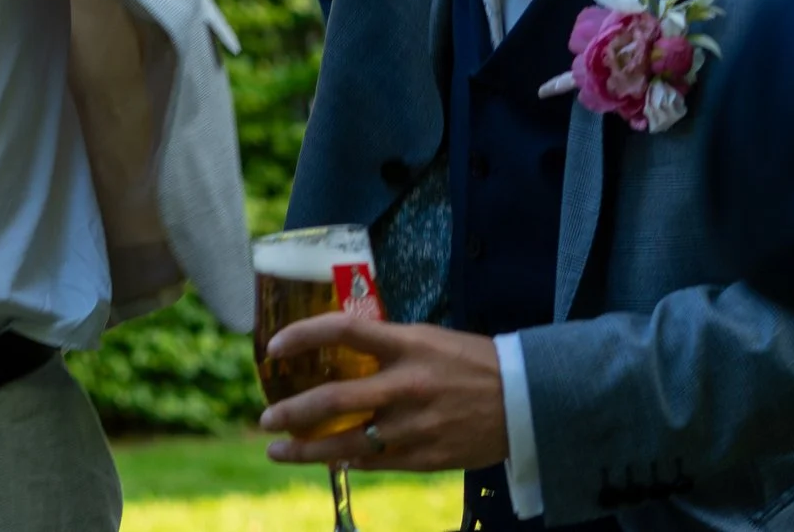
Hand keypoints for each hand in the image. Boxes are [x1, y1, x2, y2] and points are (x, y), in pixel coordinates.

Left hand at [258, 312, 509, 472]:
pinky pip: (374, 463)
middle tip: (265, 419)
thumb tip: (345, 349)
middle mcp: (408, 384)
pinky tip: (329, 460)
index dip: (305, 335)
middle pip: (334, 398)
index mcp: (410, 344)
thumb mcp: (432, 340)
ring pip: (346, 443)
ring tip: (279, 451)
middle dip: (292, 412)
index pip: (346, 330)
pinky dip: (347, 461)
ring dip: (306, 450)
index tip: (275, 347)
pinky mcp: (424, 457)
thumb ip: (390, 345)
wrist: (529, 400)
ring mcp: (415, 426)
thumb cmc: (476, 363)